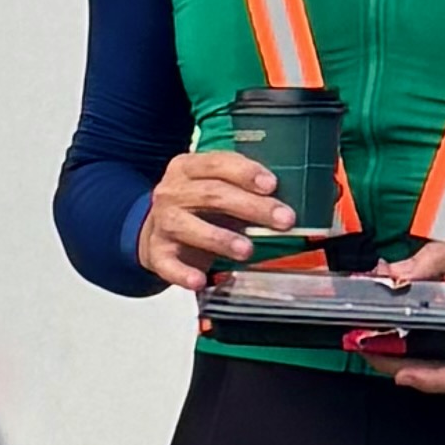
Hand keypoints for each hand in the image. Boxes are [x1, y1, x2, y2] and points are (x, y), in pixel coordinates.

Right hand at [137, 143, 289, 291]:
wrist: (159, 232)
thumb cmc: (199, 209)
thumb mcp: (218, 189)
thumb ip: (245, 191)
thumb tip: (287, 206)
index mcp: (188, 168)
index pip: (216, 164)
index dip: (245, 173)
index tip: (272, 185)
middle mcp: (172, 192)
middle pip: (211, 194)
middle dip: (251, 207)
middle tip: (283, 220)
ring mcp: (163, 222)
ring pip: (187, 226)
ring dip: (219, 238)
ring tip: (246, 250)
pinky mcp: (157, 252)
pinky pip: (168, 264)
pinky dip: (183, 273)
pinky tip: (200, 280)